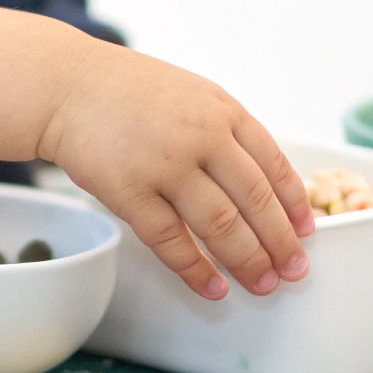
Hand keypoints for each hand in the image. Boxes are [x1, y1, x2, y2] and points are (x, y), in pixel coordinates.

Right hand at [38, 43, 314, 299]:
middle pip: (255, 201)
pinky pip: (171, 241)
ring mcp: (165, 165)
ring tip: (262, 285)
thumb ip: (226, 129)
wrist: (66, 85)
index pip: (274, 165)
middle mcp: (202, 137)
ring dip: (247, 260)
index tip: (305, 232)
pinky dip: (196, 269)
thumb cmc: (128, 91)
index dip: (294, 205)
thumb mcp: (192, 94)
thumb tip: (261, 181)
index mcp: (223, 112)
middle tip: (294, 271)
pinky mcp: (129, 192)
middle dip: (280, 242)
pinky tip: (212, 287)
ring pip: (221, 225)